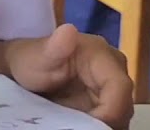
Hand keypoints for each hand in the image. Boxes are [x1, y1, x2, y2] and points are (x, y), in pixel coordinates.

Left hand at [5, 24, 133, 128]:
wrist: (25, 68)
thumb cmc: (31, 59)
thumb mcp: (38, 55)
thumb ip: (53, 47)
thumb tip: (69, 30)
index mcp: (101, 54)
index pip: (119, 86)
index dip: (111, 110)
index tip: (89, 124)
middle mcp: (114, 69)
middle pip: (124, 103)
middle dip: (107, 121)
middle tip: (79, 128)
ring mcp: (113, 86)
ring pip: (121, 114)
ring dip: (103, 125)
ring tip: (76, 126)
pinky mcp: (107, 100)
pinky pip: (112, 118)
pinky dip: (99, 126)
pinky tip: (81, 126)